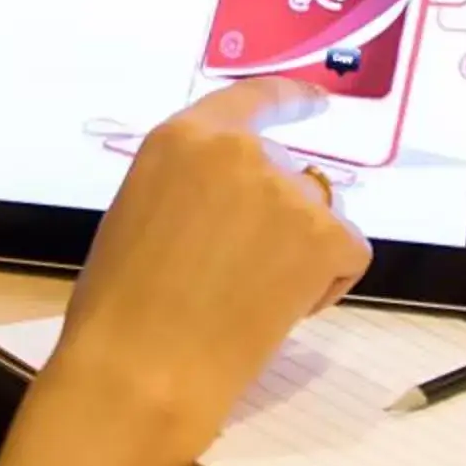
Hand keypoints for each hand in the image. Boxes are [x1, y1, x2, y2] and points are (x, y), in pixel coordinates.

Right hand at [39, 80, 371, 465]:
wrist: (142, 368)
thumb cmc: (120, 303)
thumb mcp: (140, 211)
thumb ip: (189, 186)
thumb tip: (227, 204)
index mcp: (185, 137)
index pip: (253, 98)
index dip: (290, 99)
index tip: (318, 100)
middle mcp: (242, 151)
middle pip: (285, 170)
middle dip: (275, 214)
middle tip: (240, 271)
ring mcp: (288, 191)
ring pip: (317, 213)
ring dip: (298, 248)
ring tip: (251, 297)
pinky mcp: (326, 236)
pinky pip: (345, 252)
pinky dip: (325, 282)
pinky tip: (280, 310)